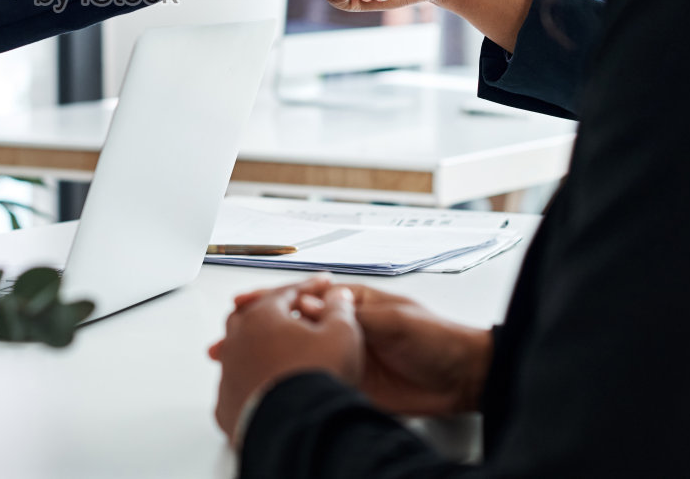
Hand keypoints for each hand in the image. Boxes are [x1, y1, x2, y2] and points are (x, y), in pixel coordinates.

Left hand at [210, 281, 363, 444]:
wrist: (297, 430)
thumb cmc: (317, 378)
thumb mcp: (342, 334)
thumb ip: (339, 309)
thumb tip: (338, 297)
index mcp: (262, 316)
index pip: (286, 292)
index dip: (309, 286)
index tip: (324, 285)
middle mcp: (237, 341)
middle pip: (253, 316)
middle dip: (274, 312)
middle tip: (291, 313)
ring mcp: (228, 374)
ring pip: (240, 351)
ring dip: (259, 348)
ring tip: (279, 352)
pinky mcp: (226, 405)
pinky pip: (237, 385)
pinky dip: (252, 381)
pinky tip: (266, 386)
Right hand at [219, 279, 491, 416]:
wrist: (462, 378)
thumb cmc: (436, 338)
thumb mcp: (392, 317)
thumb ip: (350, 314)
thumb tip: (312, 305)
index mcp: (350, 305)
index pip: (302, 300)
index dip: (270, 302)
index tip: (243, 306)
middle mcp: (342, 331)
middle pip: (291, 331)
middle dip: (256, 334)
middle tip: (227, 342)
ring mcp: (343, 360)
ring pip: (296, 358)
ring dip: (267, 362)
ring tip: (237, 367)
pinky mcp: (349, 387)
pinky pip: (313, 384)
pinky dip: (289, 387)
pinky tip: (271, 390)